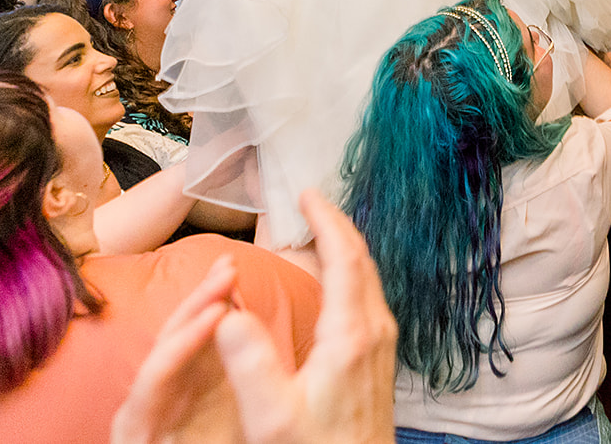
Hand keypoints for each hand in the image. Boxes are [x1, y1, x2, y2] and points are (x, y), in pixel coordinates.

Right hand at [111, 189, 397, 443]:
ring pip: (367, 278)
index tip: (307, 194)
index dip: (327, 220)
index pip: (345, 257)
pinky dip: (348, 273)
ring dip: (344, 248)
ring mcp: (381, 343)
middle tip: (310, 202)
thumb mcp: (272, 415)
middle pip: (362, 259)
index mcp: (351, 334)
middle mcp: (375, 330)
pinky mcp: (378, 357)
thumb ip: (250, 363)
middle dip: (336, 225)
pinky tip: (331, 281)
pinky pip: (366, 297)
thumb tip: (228, 312)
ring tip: (317, 231)